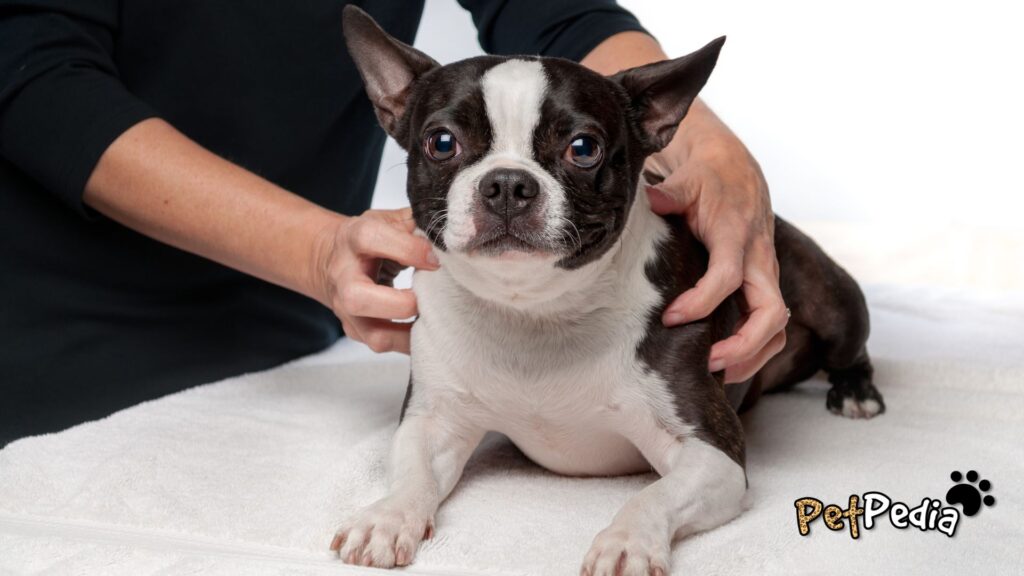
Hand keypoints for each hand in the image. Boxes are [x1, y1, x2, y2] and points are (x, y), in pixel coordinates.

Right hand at [314, 208, 438, 353]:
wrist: (333, 262)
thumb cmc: (371, 241)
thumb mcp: (390, 221)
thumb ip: (419, 223)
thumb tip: (459, 232)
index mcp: (353, 238)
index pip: (371, 239)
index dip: (408, 249)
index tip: (436, 260)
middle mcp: (344, 276)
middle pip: (358, 297)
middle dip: (402, 303)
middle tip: (430, 297)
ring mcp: (346, 309)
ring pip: (375, 335)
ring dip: (412, 333)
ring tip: (437, 320)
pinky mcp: (355, 330)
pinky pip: (385, 345)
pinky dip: (411, 342)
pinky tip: (430, 331)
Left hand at [645, 114, 787, 383]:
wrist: (735, 169)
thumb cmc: (708, 178)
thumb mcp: (687, 179)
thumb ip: (669, 192)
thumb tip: (651, 198)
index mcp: (737, 235)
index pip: (728, 276)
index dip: (701, 302)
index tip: (671, 318)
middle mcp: (759, 258)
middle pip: (770, 312)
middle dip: (742, 344)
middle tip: (706, 362)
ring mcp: (766, 274)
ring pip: (777, 326)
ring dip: (753, 355)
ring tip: (716, 373)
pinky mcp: (764, 284)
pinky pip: (772, 325)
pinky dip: (755, 350)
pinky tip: (726, 364)